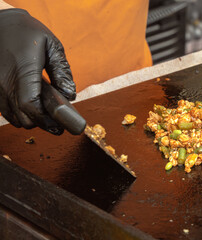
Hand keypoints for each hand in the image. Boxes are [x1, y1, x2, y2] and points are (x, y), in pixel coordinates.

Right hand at [0, 9, 75, 134]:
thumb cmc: (27, 32)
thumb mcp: (52, 45)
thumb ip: (62, 70)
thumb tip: (70, 95)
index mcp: (23, 70)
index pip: (31, 106)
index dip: (46, 120)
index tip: (60, 126)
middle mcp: (4, 81)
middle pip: (23, 117)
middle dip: (41, 122)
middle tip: (56, 121)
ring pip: (13, 118)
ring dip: (30, 119)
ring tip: (44, 113)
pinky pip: (4, 111)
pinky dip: (18, 114)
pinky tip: (30, 106)